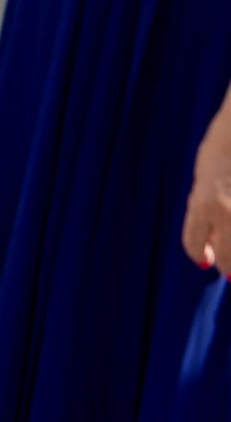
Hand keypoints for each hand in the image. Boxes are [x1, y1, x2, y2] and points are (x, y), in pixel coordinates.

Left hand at [185, 85, 230, 272]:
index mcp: (204, 204)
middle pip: (227, 258)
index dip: (198, 255)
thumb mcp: (202, 181)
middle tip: (228, 270)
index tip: (205, 261)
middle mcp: (227, 212)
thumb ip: (201, 213)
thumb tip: (209, 246)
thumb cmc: (221, 152)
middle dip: (227, 265)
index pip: (194, 245)